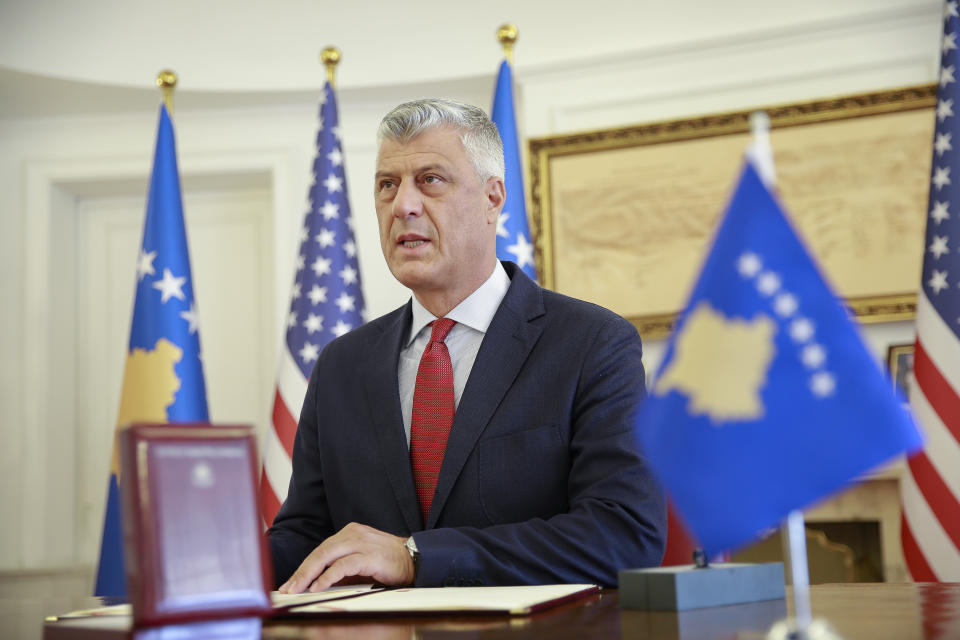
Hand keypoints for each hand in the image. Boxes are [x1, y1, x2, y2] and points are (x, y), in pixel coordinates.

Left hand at [278, 522, 414, 592]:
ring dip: (309, 575)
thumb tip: (316, 583)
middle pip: (320, 552)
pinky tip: (317, 587)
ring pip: (327, 556)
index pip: (320, 550)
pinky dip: (328, 577)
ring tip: (297, 589)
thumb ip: (340, 568)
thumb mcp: (359, 564)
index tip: (291, 583)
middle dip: (301, 572)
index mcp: (349, 532)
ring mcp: (361, 542)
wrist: (416, 559)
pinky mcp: (369, 555)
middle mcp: (352, 533)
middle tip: (287, 588)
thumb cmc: (388, 563)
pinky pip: (343, 565)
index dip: (304, 567)